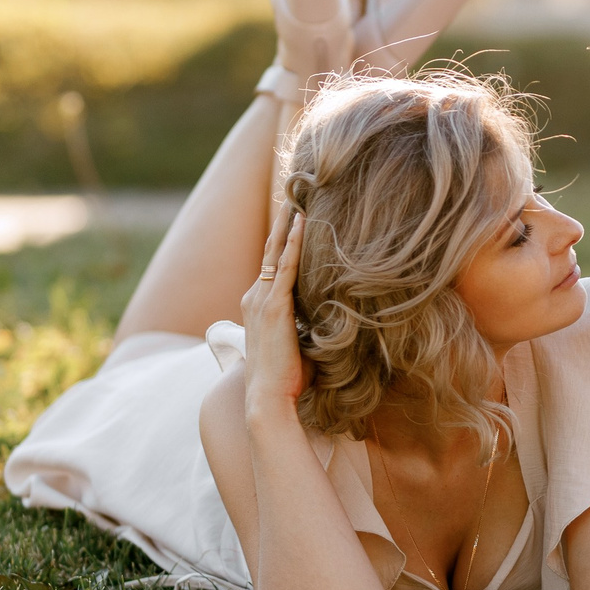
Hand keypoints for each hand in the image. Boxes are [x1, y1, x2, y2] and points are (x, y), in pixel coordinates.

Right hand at [240, 201, 308, 421]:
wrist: (269, 399)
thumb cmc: (288, 379)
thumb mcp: (298, 342)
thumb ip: (309, 323)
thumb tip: (334, 317)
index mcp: (259, 304)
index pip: (272, 261)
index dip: (283, 236)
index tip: (296, 212)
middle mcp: (255, 296)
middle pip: (271, 248)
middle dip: (283, 219)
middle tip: (295, 189)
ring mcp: (262, 300)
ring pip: (276, 251)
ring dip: (289, 222)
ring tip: (300, 195)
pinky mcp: (274, 307)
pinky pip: (286, 266)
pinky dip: (295, 242)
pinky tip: (305, 221)